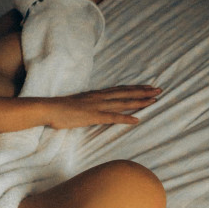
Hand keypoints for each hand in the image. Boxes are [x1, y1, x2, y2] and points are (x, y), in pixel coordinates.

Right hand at [41, 85, 161, 128]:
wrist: (49, 109)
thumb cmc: (60, 108)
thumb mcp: (78, 103)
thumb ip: (89, 104)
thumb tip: (95, 107)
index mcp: (97, 94)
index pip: (120, 89)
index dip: (136, 88)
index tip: (149, 87)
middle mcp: (100, 97)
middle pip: (126, 93)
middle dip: (143, 92)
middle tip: (159, 90)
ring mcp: (97, 106)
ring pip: (123, 103)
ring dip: (139, 102)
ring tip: (154, 101)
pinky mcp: (93, 116)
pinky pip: (112, 117)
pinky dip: (125, 118)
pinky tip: (136, 120)